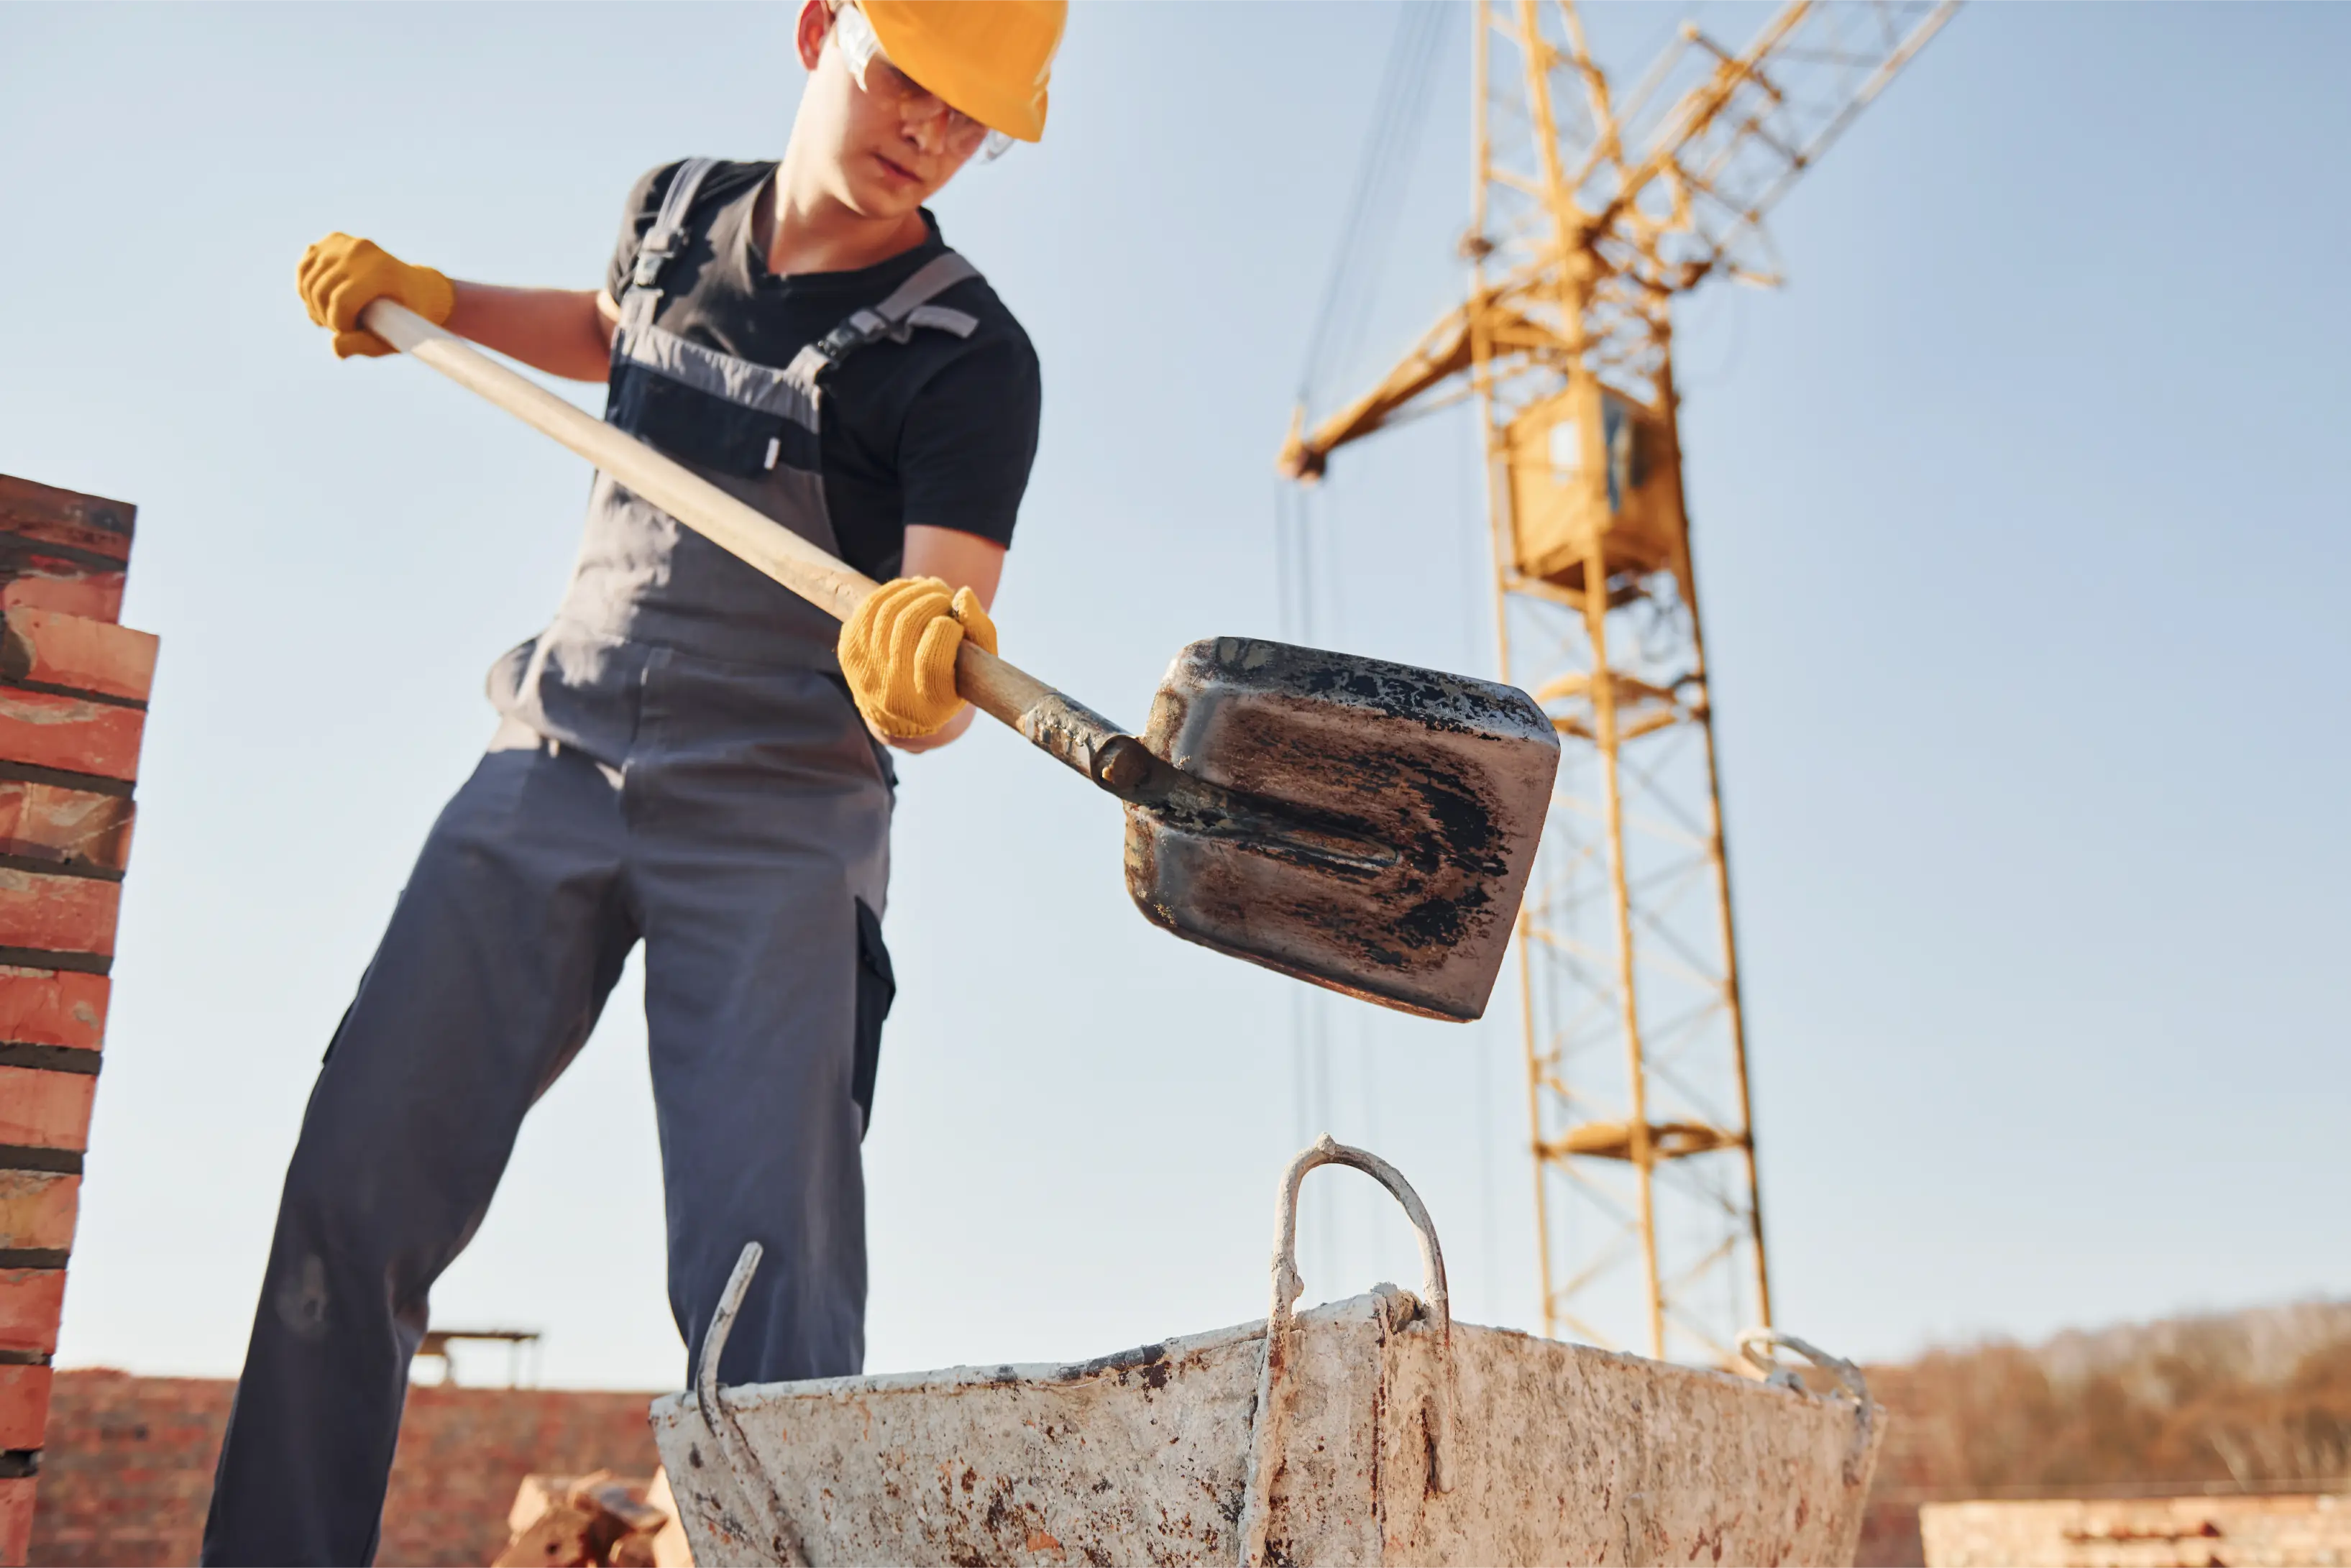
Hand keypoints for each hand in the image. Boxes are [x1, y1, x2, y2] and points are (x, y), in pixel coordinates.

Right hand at [296, 233, 454, 358]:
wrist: (421, 289)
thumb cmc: (411, 318)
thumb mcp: (397, 338)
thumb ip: (365, 345)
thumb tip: (335, 346)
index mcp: (381, 270)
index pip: (341, 302)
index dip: (340, 325)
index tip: (352, 332)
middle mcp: (361, 251)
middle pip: (321, 292)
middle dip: (327, 318)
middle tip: (344, 329)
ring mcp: (345, 243)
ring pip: (308, 282)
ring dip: (314, 307)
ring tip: (334, 317)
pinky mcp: (333, 240)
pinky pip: (304, 269)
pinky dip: (306, 290)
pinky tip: (322, 302)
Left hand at [837, 577, 997, 739]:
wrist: (898, 709)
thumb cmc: (949, 681)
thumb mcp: (978, 667)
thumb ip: (981, 632)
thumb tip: (964, 595)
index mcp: (926, 707)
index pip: (930, 661)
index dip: (947, 631)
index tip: (954, 625)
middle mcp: (890, 693)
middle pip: (907, 626)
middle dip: (932, 601)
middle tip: (945, 597)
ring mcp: (864, 671)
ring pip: (887, 610)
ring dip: (915, 592)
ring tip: (932, 592)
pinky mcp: (848, 650)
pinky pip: (870, 606)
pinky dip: (895, 592)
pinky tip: (911, 593)